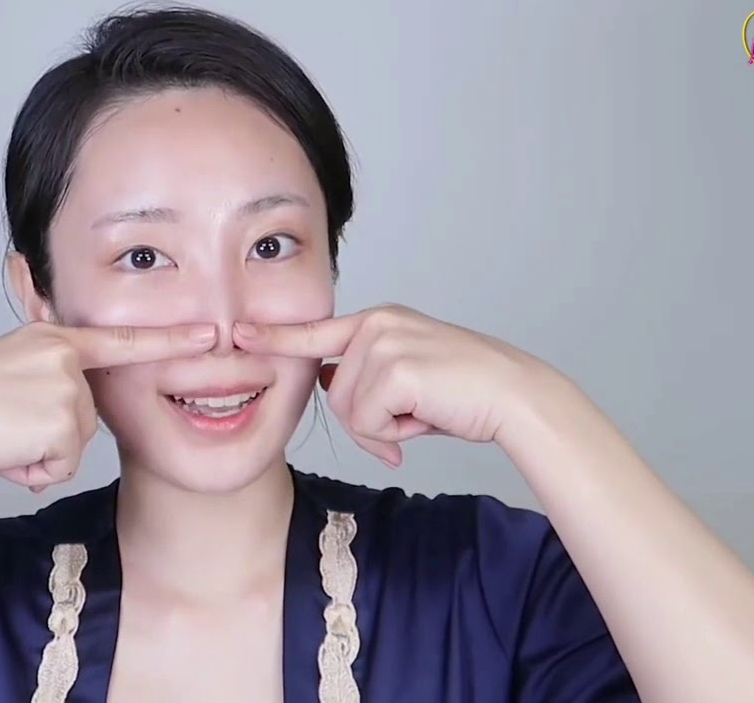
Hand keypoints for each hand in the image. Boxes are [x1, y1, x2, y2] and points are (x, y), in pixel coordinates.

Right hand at [0, 321, 217, 490]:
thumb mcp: (5, 373)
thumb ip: (46, 382)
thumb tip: (69, 421)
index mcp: (51, 336)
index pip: (121, 340)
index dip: (170, 339)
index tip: (210, 333)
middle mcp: (64, 354)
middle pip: (88, 415)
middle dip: (52, 436)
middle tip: (2, 425)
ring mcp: (65, 385)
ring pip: (76, 442)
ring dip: (41, 454)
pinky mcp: (61, 419)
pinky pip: (63, 463)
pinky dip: (34, 469)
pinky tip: (2, 450)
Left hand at [234, 305, 547, 466]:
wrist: (512, 395)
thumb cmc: (464, 394)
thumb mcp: (406, 380)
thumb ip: (366, 380)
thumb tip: (329, 388)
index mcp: (378, 322)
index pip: (316, 332)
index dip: (277, 338)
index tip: (241, 333)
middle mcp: (376, 325)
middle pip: (332, 393)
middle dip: (367, 422)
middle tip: (410, 419)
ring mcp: (384, 343)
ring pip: (348, 411)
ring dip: (383, 428)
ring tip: (423, 412)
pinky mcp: (395, 367)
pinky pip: (367, 421)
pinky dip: (395, 432)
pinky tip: (426, 417)